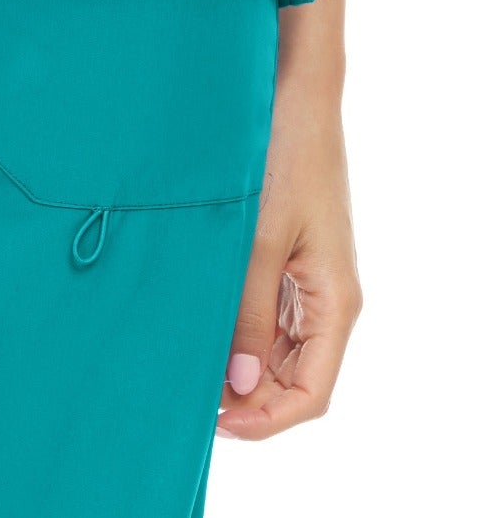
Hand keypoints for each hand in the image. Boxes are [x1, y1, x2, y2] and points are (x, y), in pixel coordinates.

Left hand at [218, 40, 360, 441]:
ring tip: (182, 368)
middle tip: (183, 398)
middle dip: (245, 402)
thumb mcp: (260, 241)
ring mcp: (307, 286)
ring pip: (276, 357)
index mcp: (335, 304)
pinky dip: (234, 338)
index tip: (211, 423)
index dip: (264, 422)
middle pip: (292, 384)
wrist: (292, 95)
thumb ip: (247, 315)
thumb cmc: (284, 158)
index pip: (310, 396)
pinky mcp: (288, 266)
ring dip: (236, 372)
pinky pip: (265, 323)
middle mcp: (326, 303)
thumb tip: (238, 387)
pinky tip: (196, 333)